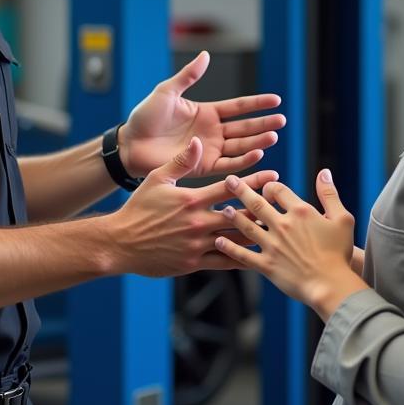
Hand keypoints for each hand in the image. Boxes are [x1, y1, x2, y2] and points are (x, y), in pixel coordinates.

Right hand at [106, 137, 278, 277]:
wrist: (121, 243)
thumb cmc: (138, 208)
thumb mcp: (157, 178)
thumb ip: (181, 161)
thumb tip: (198, 141)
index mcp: (191, 200)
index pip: (229, 189)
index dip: (253, 182)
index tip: (272, 176)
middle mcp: (198, 223)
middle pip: (239, 214)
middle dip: (262, 207)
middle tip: (282, 203)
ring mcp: (197, 245)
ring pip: (235, 240)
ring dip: (257, 234)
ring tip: (277, 230)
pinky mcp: (194, 263)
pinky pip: (224, 262)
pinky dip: (242, 258)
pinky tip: (258, 257)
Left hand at [121, 51, 284, 178]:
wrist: (130, 143)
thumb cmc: (145, 116)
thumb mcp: (167, 91)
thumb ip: (188, 75)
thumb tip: (205, 54)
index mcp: (206, 112)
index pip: (238, 107)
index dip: (257, 104)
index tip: (276, 100)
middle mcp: (212, 131)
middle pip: (244, 127)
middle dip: (263, 124)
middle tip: (282, 120)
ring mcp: (209, 149)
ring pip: (240, 146)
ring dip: (257, 142)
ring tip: (273, 136)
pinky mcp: (202, 167)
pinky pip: (227, 165)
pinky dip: (243, 161)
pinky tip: (257, 155)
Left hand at [214, 169, 364, 320]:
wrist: (331, 286)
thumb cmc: (339, 253)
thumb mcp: (342, 218)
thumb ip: (329, 193)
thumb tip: (324, 172)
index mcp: (299, 211)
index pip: (278, 189)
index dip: (270, 186)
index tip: (266, 187)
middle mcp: (282, 225)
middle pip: (256, 203)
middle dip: (241, 190)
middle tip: (229, 181)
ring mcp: (272, 245)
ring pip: (246, 226)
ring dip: (233, 216)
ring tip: (222, 208)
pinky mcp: (266, 265)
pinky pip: (243, 255)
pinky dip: (229, 248)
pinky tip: (219, 241)